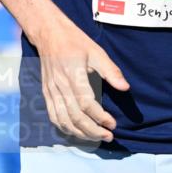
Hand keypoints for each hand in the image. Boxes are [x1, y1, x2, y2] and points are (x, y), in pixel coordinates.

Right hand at [36, 12, 129, 141]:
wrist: (49, 34)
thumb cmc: (75, 42)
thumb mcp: (97, 52)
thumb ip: (110, 71)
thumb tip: (125, 87)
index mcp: (73, 75)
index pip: (86, 104)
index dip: (100, 117)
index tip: (112, 124)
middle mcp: (60, 86)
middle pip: (75, 117)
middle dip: (92, 130)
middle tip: (108, 136)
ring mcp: (51, 91)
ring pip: (63, 120)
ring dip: (79, 133)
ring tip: (95, 138)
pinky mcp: (46, 94)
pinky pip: (53, 116)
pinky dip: (64, 128)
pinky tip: (77, 132)